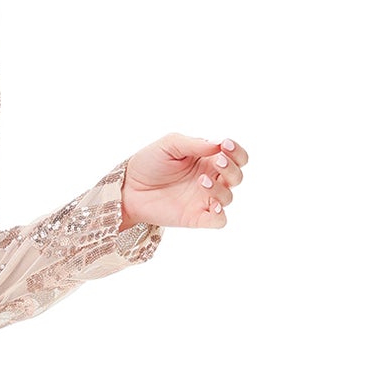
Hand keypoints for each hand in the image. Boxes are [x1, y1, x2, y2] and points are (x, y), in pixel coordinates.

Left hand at [119, 134, 247, 230]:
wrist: (129, 187)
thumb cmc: (149, 163)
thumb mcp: (170, 144)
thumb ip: (194, 144)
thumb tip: (219, 144)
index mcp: (208, 160)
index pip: (236, 157)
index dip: (237, 151)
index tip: (226, 144)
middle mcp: (210, 180)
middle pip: (237, 176)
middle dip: (232, 167)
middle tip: (218, 161)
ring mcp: (204, 200)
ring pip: (229, 197)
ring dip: (221, 188)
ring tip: (201, 181)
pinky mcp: (195, 217)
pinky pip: (219, 220)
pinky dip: (220, 215)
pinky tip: (213, 206)